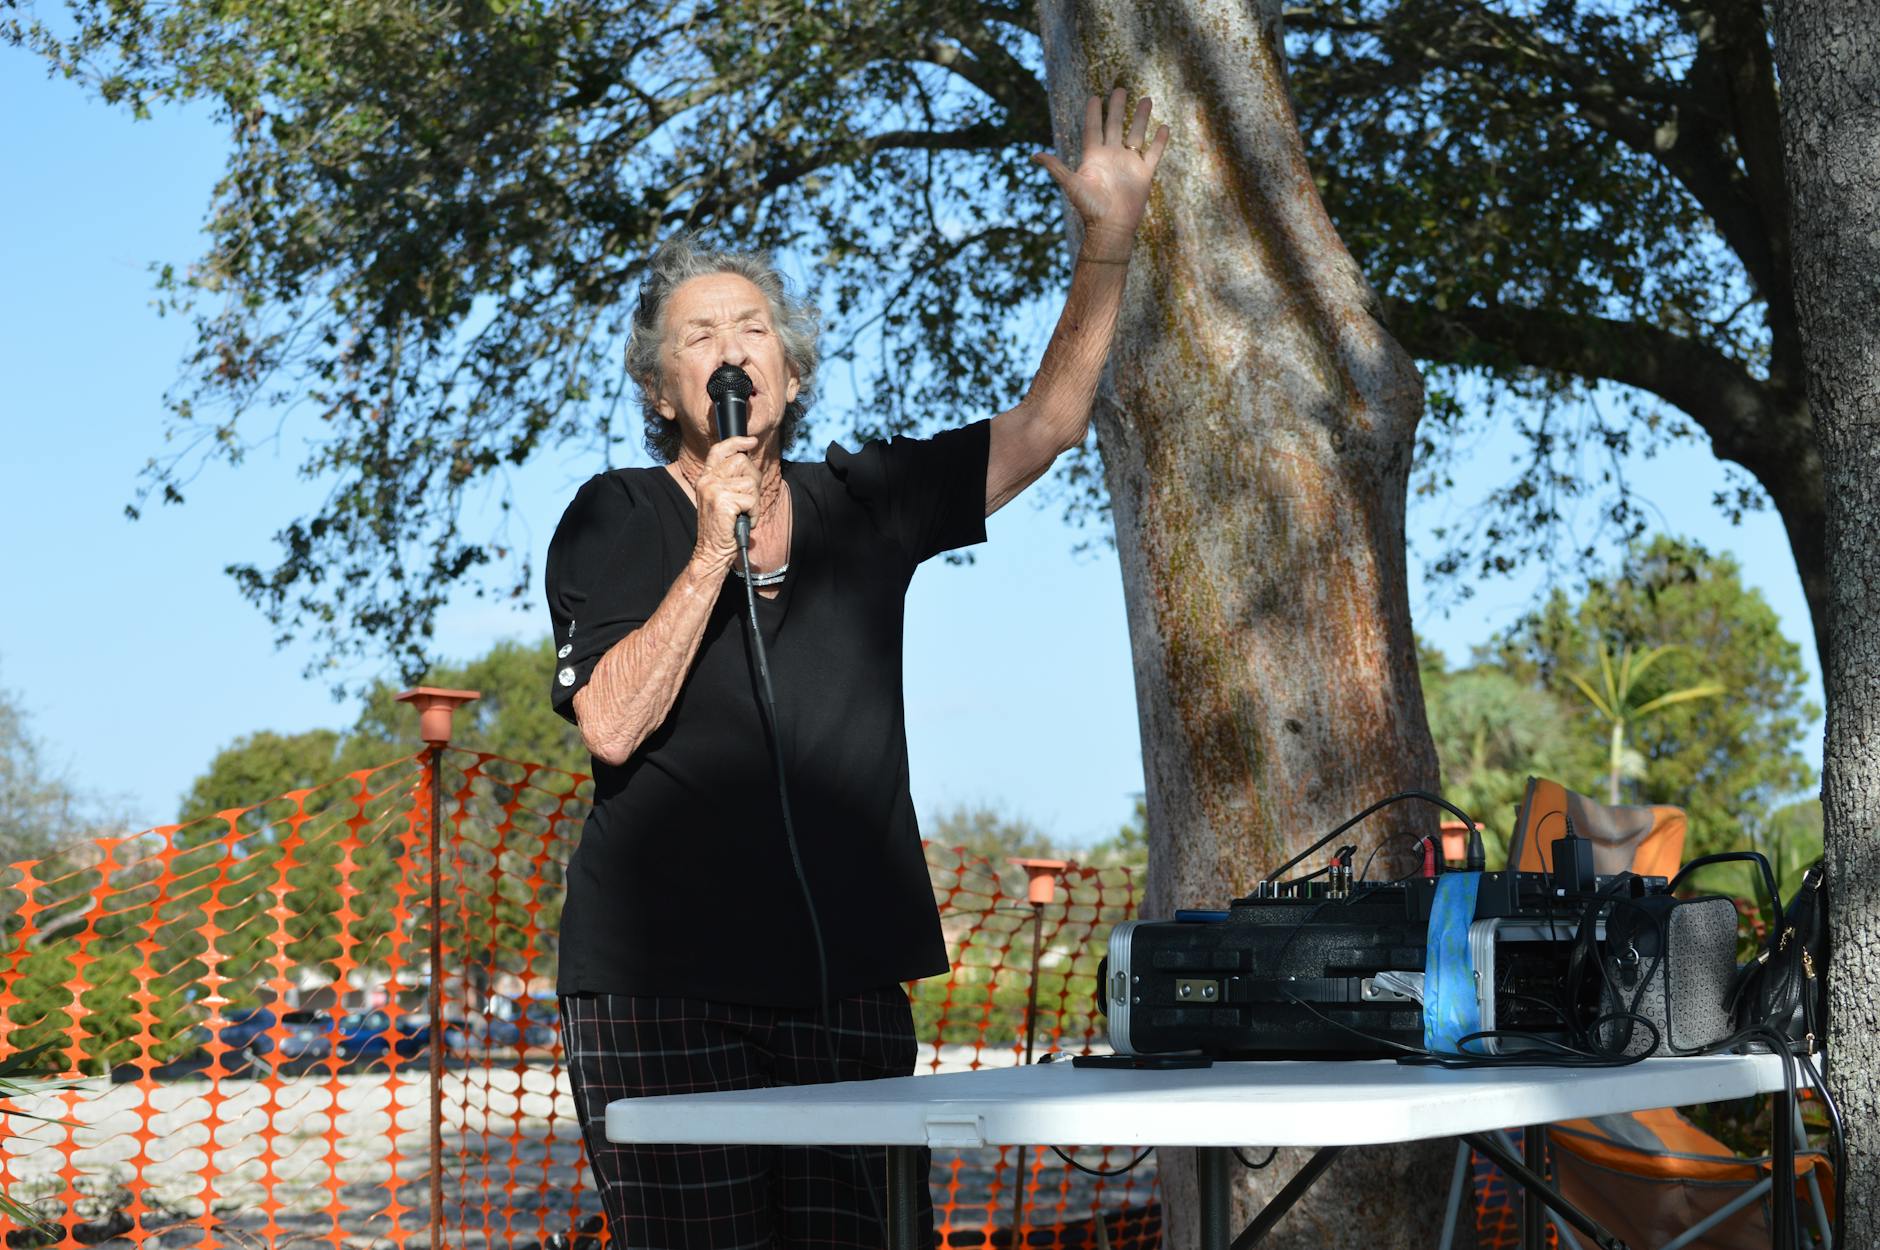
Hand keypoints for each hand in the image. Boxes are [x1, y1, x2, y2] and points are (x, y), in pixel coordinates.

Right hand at [691, 436, 758, 570]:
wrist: (711, 552)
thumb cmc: (722, 528)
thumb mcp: (723, 499)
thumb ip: (731, 481)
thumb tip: (749, 463)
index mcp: (706, 478)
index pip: (719, 450)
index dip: (737, 442)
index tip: (751, 441)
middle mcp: (707, 481)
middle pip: (742, 462)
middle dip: (754, 480)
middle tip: (748, 502)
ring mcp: (713, 490)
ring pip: (750, 483)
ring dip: (754, 502)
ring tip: (743, 514)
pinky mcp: (722, 502)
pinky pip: (752, 500)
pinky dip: (754, 513)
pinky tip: (743, 521)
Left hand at [1032, 89, 1170, 259]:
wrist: (1110, 227)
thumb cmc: (1089, 208)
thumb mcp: (1071, 185)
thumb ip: (1056, 168)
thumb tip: (1033, 155)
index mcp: (1094, 157)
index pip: (1093, 129)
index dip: (1094, 113)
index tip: (1095, 97)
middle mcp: (1111, 156)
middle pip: (1115, 126)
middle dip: (1118, 108)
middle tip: (1120, 89)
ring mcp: (1128, 164)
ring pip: (1136, 134)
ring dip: (1141, 117)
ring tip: (1146, 99)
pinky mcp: (1144, 174)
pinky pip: (1154, 153)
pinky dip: (1160, 141)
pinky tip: (1164, 127)